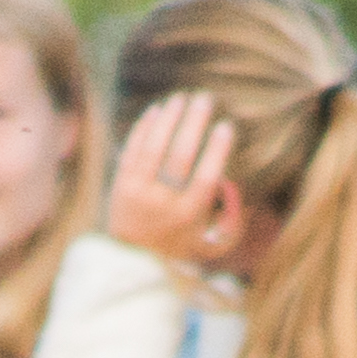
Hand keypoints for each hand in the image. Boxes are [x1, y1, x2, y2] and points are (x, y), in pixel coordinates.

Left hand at [101, 93, 242, 275]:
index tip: (226, 125)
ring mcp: (138, 192)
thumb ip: (231, 222)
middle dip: (193, 124)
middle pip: (179, 157)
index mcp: (188, 215)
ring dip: (168, 120)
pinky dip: (143, 129)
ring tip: (180, 97)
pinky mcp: (120, 185)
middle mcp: (162, 203)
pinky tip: (156, 110)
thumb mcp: (211, 245)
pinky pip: (132, 151)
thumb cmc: (179, 248)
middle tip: (205, 98)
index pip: (205, 178)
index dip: (216, 150)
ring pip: (153, 149)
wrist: (131, 260)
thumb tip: (236, 187)